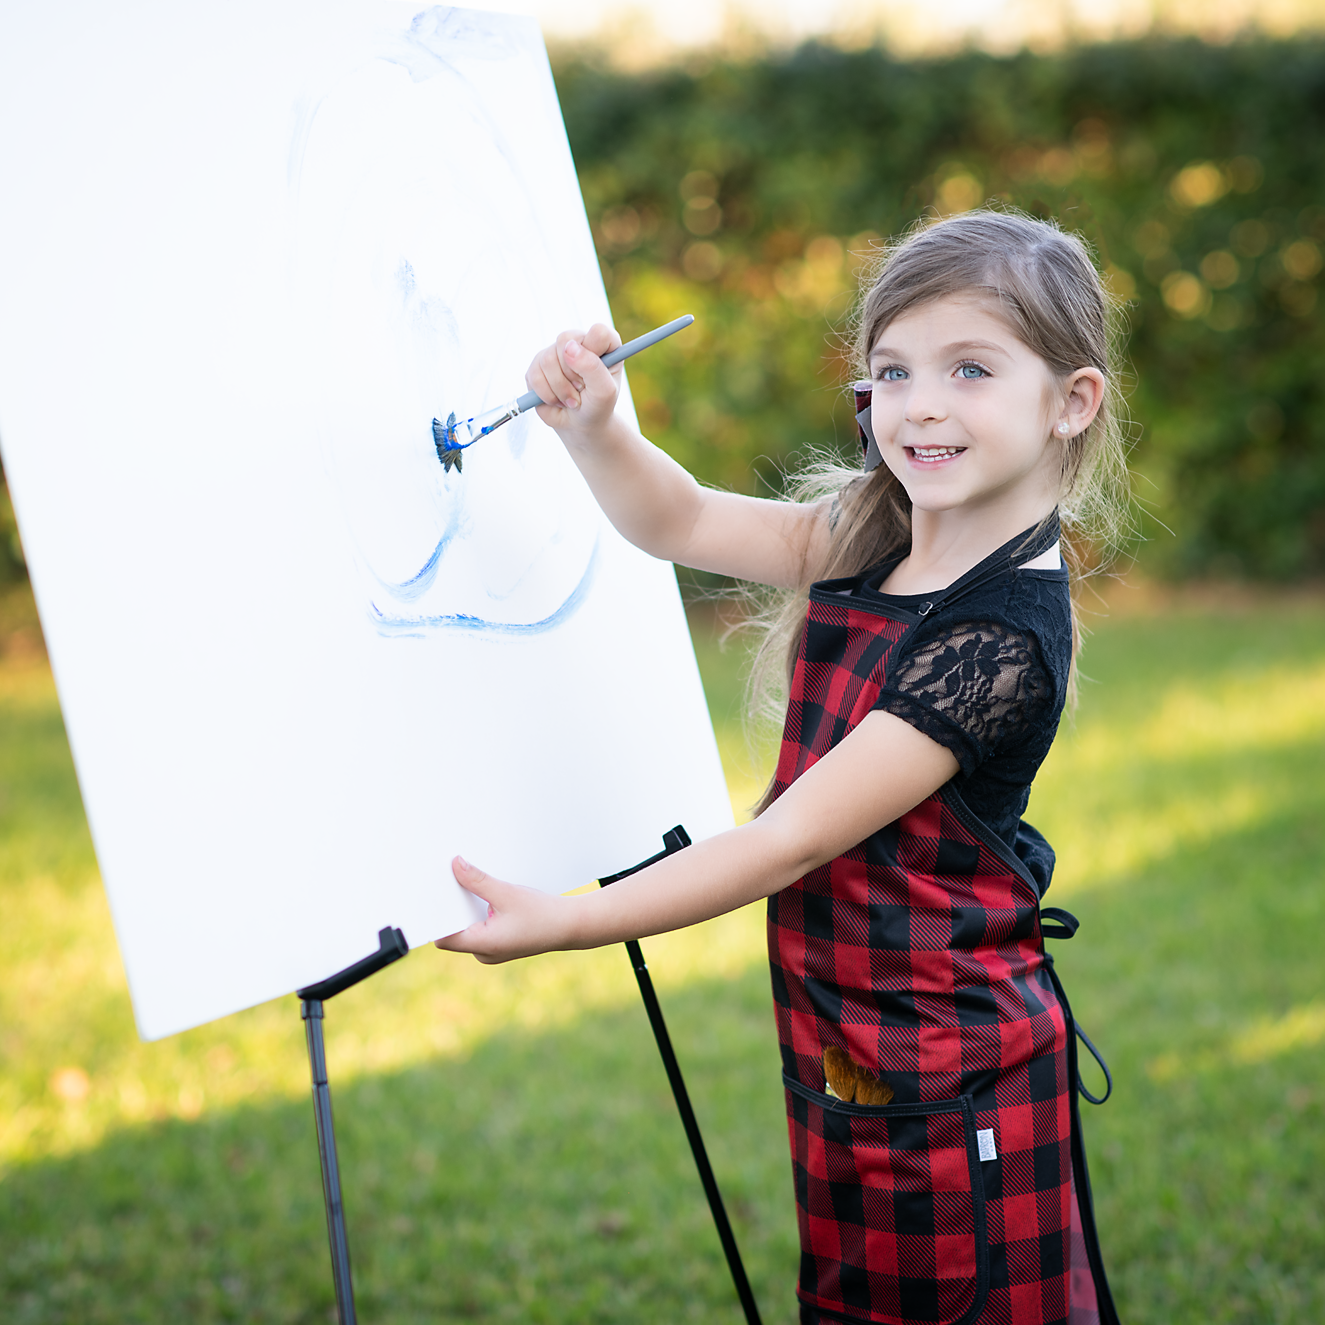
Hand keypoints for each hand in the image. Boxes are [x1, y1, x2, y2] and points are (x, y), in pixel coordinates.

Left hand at [433, 856, 575, 963]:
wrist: (570, 926)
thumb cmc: (542, 914)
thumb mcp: (507, 893)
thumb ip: (478, 880)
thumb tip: (455, 865)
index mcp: (482, 945)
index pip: (443, 936)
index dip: (434, 917)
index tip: (429, 895)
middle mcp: (482, 952)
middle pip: (453, 930)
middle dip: (451, 907)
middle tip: (446, 880)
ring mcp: (490, 950)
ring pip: (466, 928)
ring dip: (465, 908)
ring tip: (464, 884)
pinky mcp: (498, 943)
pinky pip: (479, 928)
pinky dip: (478, 912)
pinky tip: (483, 895)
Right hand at [524, 323, 622, 446]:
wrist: (580, 425)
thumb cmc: (597, 406)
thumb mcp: (604, 391)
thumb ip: (592, 367)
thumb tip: (569, 347)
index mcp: (602, 343)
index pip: (598, 332)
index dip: (592, 352)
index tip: (593, 374)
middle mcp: (578, 342)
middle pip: (565, 341)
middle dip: (572, 375)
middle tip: (581, 390)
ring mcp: (555, 352)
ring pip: (547, 360)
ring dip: (560, 389)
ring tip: (571, 399)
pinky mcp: (537, 366)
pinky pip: (535, 375)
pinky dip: (547, 394)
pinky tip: (557, 399)